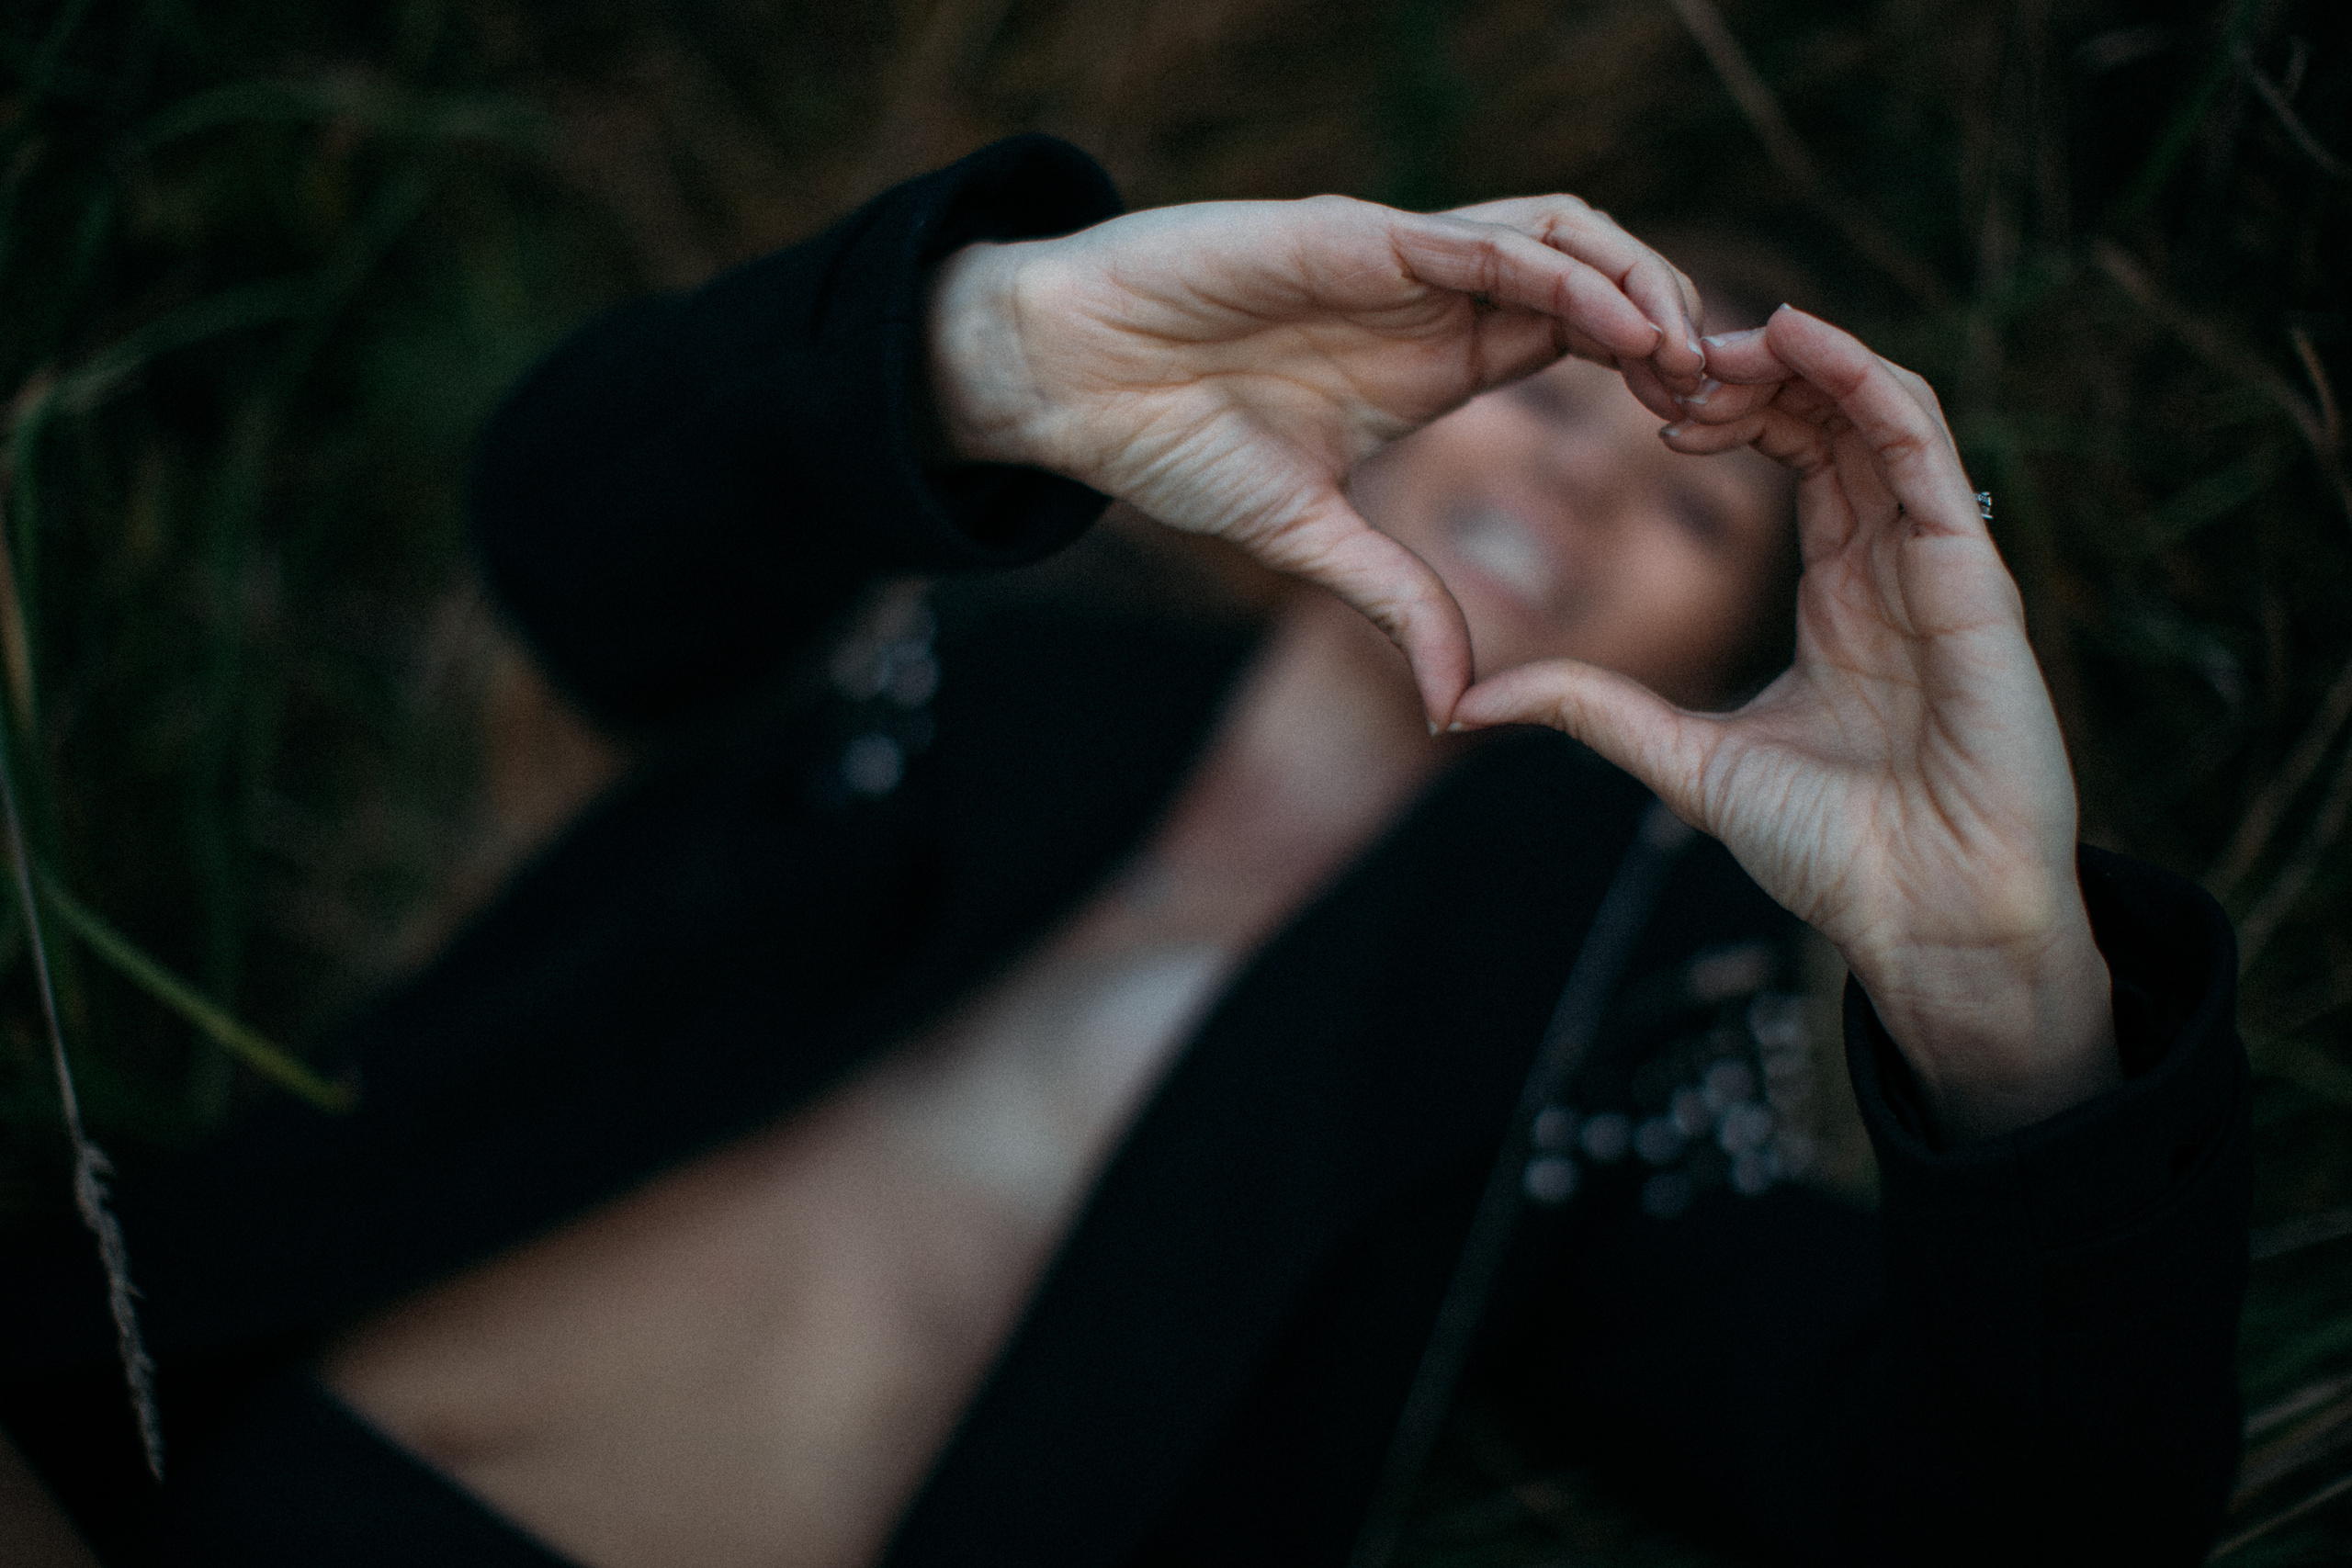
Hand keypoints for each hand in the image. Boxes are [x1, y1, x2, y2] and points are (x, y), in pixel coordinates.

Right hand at [926, 194, 1705, 724]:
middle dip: (1676, 326)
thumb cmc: (1165, 440)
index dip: (1654, 373)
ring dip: (1643, 285)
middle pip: (1598, 277)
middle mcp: (1434, 297)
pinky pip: (1490, 239)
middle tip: (1727, 399)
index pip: (1584, 338)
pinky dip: (1567, 273)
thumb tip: (1450, 709)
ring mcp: (1400, 258)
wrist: (1063, 380)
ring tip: (1687, 357)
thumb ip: (1391, 601)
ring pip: (1564, 236)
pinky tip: (1619, 327)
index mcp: (1437, 358)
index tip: (1704, 438)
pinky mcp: (1356, 235)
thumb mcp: (1305, 540)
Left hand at [1452, 307, 2118, 1143]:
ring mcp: (1938, 562)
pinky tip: (1799, 336)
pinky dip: (1866, 380)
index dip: (1725, 412)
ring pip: (1880, 411)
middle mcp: (1893, 562)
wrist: (1925, 921)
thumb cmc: (1831, 852)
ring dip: (1802, 358)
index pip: (1794, 457)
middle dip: (1752, 372)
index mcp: (1840, 590)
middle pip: (1831, 418)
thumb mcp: (1683, 760)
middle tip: (1664, 354)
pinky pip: (1924, 447)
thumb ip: (1590, 711)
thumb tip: (1466, 705)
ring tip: (1717, 334)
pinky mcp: (1973, 575)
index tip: (1645, 400)